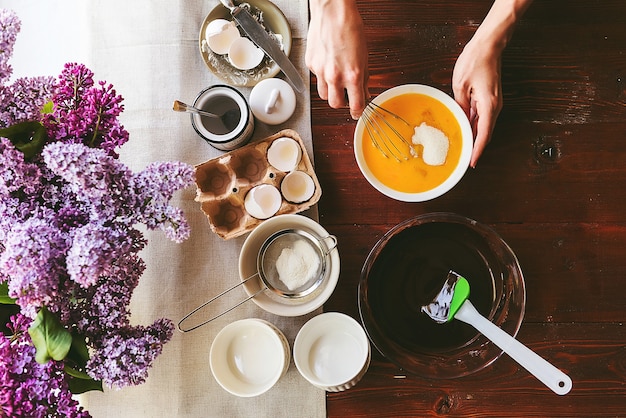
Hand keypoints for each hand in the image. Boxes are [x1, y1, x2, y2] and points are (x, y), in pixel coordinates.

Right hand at [306, 0, 368, 119]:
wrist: (333, 12)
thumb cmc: (350, 28)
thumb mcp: (364, 56)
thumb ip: (364, 78)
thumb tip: (364, 92)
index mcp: (352, 74)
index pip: (355, 105)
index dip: (357, 112)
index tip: (357, 112)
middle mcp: (334, 76)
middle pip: (335, 105)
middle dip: (342, 103)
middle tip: (346, 96)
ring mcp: (320, 71)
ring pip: (323, 95)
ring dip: (331, 92)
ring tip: (336, 81)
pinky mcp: (310, 64)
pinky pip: (316, 78)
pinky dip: (323, 77)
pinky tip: (328, 64)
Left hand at [452, 38, 502, 167]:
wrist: (489, 45)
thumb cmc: (475, 61)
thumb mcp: (460, 85)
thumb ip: (460, 105)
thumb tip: (460, 119)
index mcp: (489, 105)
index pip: (484, 134)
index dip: (478, 150)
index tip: (472, 163)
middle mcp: (494, 106)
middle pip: (485, 133)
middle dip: (476, 147)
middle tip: (465, 160)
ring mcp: (493, 102)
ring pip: (483, 125)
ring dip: (474, 137)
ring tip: (463, 148)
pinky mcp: (489, 98)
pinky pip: (482, 116)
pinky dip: (474, 125)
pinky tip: (465, 130)